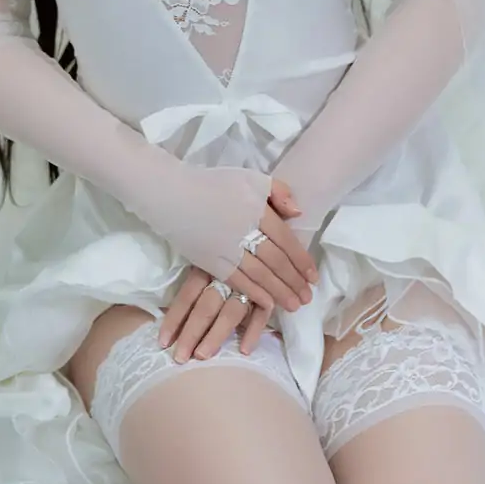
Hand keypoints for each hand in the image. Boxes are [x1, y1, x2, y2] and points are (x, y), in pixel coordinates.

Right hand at [157, 181, 311, 362]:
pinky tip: (268, 303)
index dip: (302, 260)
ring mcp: (227, 248)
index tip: (313, 276)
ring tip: (294, 305)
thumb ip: (279, 191)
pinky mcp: (210, 262)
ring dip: (279, 292)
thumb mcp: (251, 178)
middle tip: (307, 297)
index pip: (286, 240)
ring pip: (260, 275)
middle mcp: (245, 231)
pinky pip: (238, 281)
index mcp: (257, 209)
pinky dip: (255, 293)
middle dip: (294, 281)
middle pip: (276, 261)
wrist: (172, 194)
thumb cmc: (213, 184)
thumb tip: (298, 213)